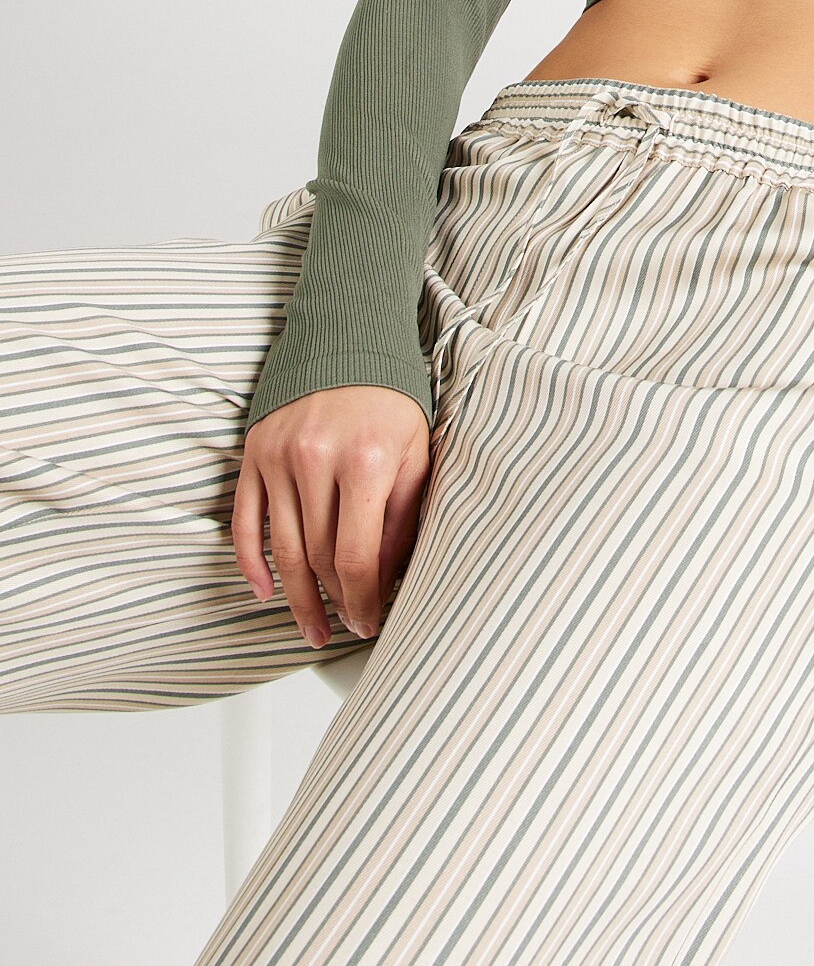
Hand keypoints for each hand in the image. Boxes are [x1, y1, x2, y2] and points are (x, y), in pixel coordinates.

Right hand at [232, 386, 431, 646]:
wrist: (347, 338)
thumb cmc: (390, 397)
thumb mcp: (416, 451)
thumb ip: (402, 515)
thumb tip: (389, 577)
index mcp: (364, 461)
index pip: (355, 556)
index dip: (362, 599)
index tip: (369, 621)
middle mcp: (315, 459)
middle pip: (317, 557)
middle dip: (334, 601)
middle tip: (346, 626)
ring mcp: (278, 457)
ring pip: (281, 548)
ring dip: (295, 598)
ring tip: (312, 627)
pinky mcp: (254, 453)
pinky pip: (244, 521)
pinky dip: (251, 562)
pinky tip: (266, 590)